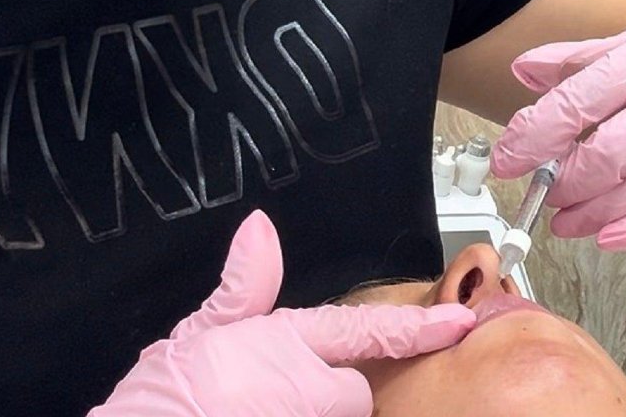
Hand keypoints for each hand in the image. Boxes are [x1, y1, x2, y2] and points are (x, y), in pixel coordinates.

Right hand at [90, 211, 475, 416]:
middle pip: (352, 391)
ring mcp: (313, 414)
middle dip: (327, 394)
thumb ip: (241, 287)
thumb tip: (260, 227)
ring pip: (338, 415)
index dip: (418, 327)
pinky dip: (295, 416)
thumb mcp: (197, 332)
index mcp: (289, 341)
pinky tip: (258, 415)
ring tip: (255, 408)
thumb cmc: (166, 396)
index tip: (459, 322)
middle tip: (271, 396)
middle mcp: (312, 385)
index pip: (369, 330)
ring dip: (310, 410)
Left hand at [492, 0, 625, 250]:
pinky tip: (608, 235)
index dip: (534, 136)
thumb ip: (584, 57)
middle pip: (608, 154)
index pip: (578, 102)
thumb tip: (525, 72)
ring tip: (564, 219)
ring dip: (595, 212)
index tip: (507, 158)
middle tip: (538, 191)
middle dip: (564, 182)